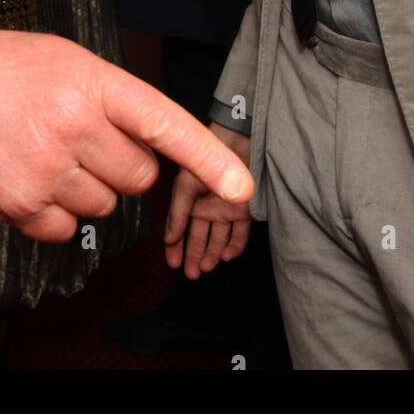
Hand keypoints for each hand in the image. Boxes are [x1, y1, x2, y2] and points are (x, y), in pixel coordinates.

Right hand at [0, 31, 253, 241]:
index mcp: (90, 82)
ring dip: (88, 188)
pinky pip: (69, 229)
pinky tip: (30, 178)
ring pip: (107, 204)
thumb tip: (148, 139)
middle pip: (140, 176)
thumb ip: (109, 96)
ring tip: (48, 153)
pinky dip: (56, 213)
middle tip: (86, 141)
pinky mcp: (21, 205)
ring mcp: (47, 168)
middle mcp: (73, 125)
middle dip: (123, 165)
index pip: (163, 122)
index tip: (241, 188)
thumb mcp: (61, 61)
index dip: (208, 158)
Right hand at [164, 121, 252, 277]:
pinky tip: (227, 256)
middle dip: (194, 257)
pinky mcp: (245, 210)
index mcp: (189, 201)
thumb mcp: (186, 185)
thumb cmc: (208, 155)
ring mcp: (226, 210)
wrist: (239, 139)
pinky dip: (234, 246)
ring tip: (207, 267)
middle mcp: (207, 208)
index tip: (172, 264)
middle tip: (191, 274)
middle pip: (199, 238)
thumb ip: (178, 212)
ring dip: (213, 254)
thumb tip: (169, 238)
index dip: (175, 247)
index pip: (180, 230)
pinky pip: (240, 234)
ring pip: (218, 239)